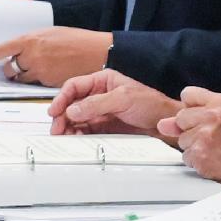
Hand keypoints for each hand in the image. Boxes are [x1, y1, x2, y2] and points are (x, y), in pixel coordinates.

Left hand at [0, 27, 113, 85]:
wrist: (96, 52)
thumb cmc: (75, 39)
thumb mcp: (50, 33)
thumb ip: (32, 41)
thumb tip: (20, 49)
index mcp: (31, 40)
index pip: (2, 49)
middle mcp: (32, 56)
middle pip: (9, 67)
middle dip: (11, 68)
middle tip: (16, 65)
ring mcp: (40, 72)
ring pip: (21, 78)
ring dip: (24, 74)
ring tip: (40, 66)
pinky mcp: (48, 83)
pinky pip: (36, 83)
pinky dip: (39, 79)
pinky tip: (52, 70)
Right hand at [47, 70, 176, 133]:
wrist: (166, 123)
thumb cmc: (151, 104)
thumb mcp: (123, 99)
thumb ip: (96, 104)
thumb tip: (73, 110)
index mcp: (102, 81)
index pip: (74, 87)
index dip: (62, 98)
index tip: (54, 111)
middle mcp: (98, 95)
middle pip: (72, 104)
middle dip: (62, 116)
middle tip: (57, 129)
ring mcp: (100, 112)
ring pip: (76, 119)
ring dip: (68, 127)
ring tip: (65, 136)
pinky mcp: (104, 127)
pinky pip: (85, 130)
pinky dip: (78, 135)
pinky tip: (76, 139)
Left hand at [159, 92, 220, 179]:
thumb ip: (191, 114)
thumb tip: (163, 124)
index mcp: (220, 102)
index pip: (187, 93)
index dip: (192, 108)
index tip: (203, 117)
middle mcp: (212, 116)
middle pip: (180, 118)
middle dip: (190, 129)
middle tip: (210, 136)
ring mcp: (204, 136)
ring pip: (181, 139)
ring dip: (192, 146)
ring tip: (212, 148)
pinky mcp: (199, 154)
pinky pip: (185, 156)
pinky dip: (195, 160)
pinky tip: (210, 158)